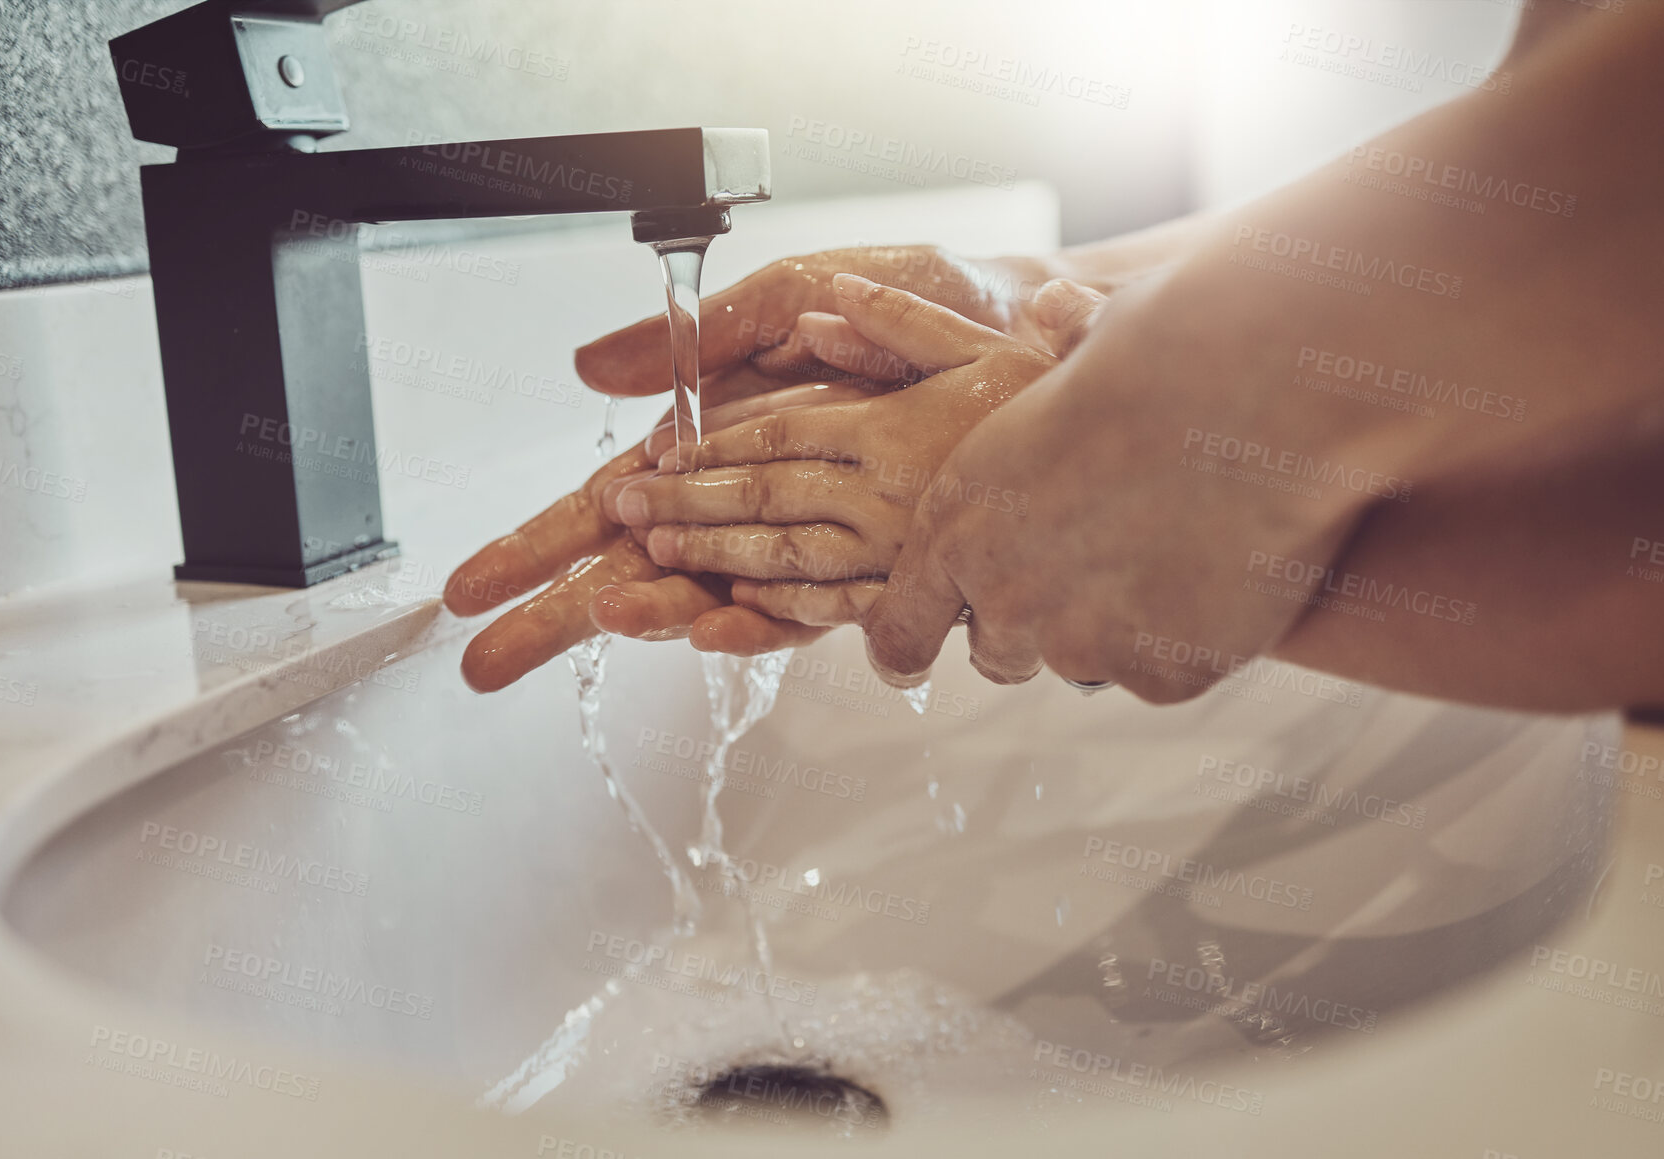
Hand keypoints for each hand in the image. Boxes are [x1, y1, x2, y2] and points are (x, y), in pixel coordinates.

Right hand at [446, 253, 1103, 690]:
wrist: (1013, 327)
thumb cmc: (902, 302)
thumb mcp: (783, 300)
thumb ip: (694, 341)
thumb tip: (588, 369)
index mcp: (713, 444)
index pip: (604, 508)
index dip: (535, 548)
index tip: (469, 589)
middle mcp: (747, 507)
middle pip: (632, 573)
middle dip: (554, 616)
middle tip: (481, 662)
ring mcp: (803, 542)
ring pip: (704, 597)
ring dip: (649, 614)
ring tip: (596, 622)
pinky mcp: (869, 562)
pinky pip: (804, 606)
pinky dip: (755, 616)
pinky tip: (709, 624)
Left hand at [609, 275, 1105, 667]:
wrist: (1144, 471)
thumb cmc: (1052, 398)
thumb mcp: (976, 340)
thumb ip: (893, 322)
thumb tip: (823, 308)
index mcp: (892, 427)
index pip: (775, 432)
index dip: (703, 444)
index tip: (650, 452)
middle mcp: (889, 494)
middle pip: (762, 497)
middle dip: (683, 505)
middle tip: (621, 512)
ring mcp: (904, 553)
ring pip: (786, 559)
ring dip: (713, 556)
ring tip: (651, 557)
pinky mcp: (928, 596)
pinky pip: (843, 611)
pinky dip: (783, 614)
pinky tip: (737, 613)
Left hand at [862, 269, 1374, 695]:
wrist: (1250, 392)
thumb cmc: (1155, 351)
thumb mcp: (1069, 351)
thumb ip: (1047, 358)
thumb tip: (1051, 305)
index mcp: (956, 526)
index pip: (899, 630)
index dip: (910, 642)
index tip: (913, 658)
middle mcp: (1007, 598)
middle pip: (997, 652)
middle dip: (1032, 622)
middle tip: (1088, 569)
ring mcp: (1086, 644)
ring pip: (1085, 662)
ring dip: (1115, 626)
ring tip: (1170, 553)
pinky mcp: (1162, 672)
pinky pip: (1162, 673)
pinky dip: (1188, 639)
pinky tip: (1222, 578)